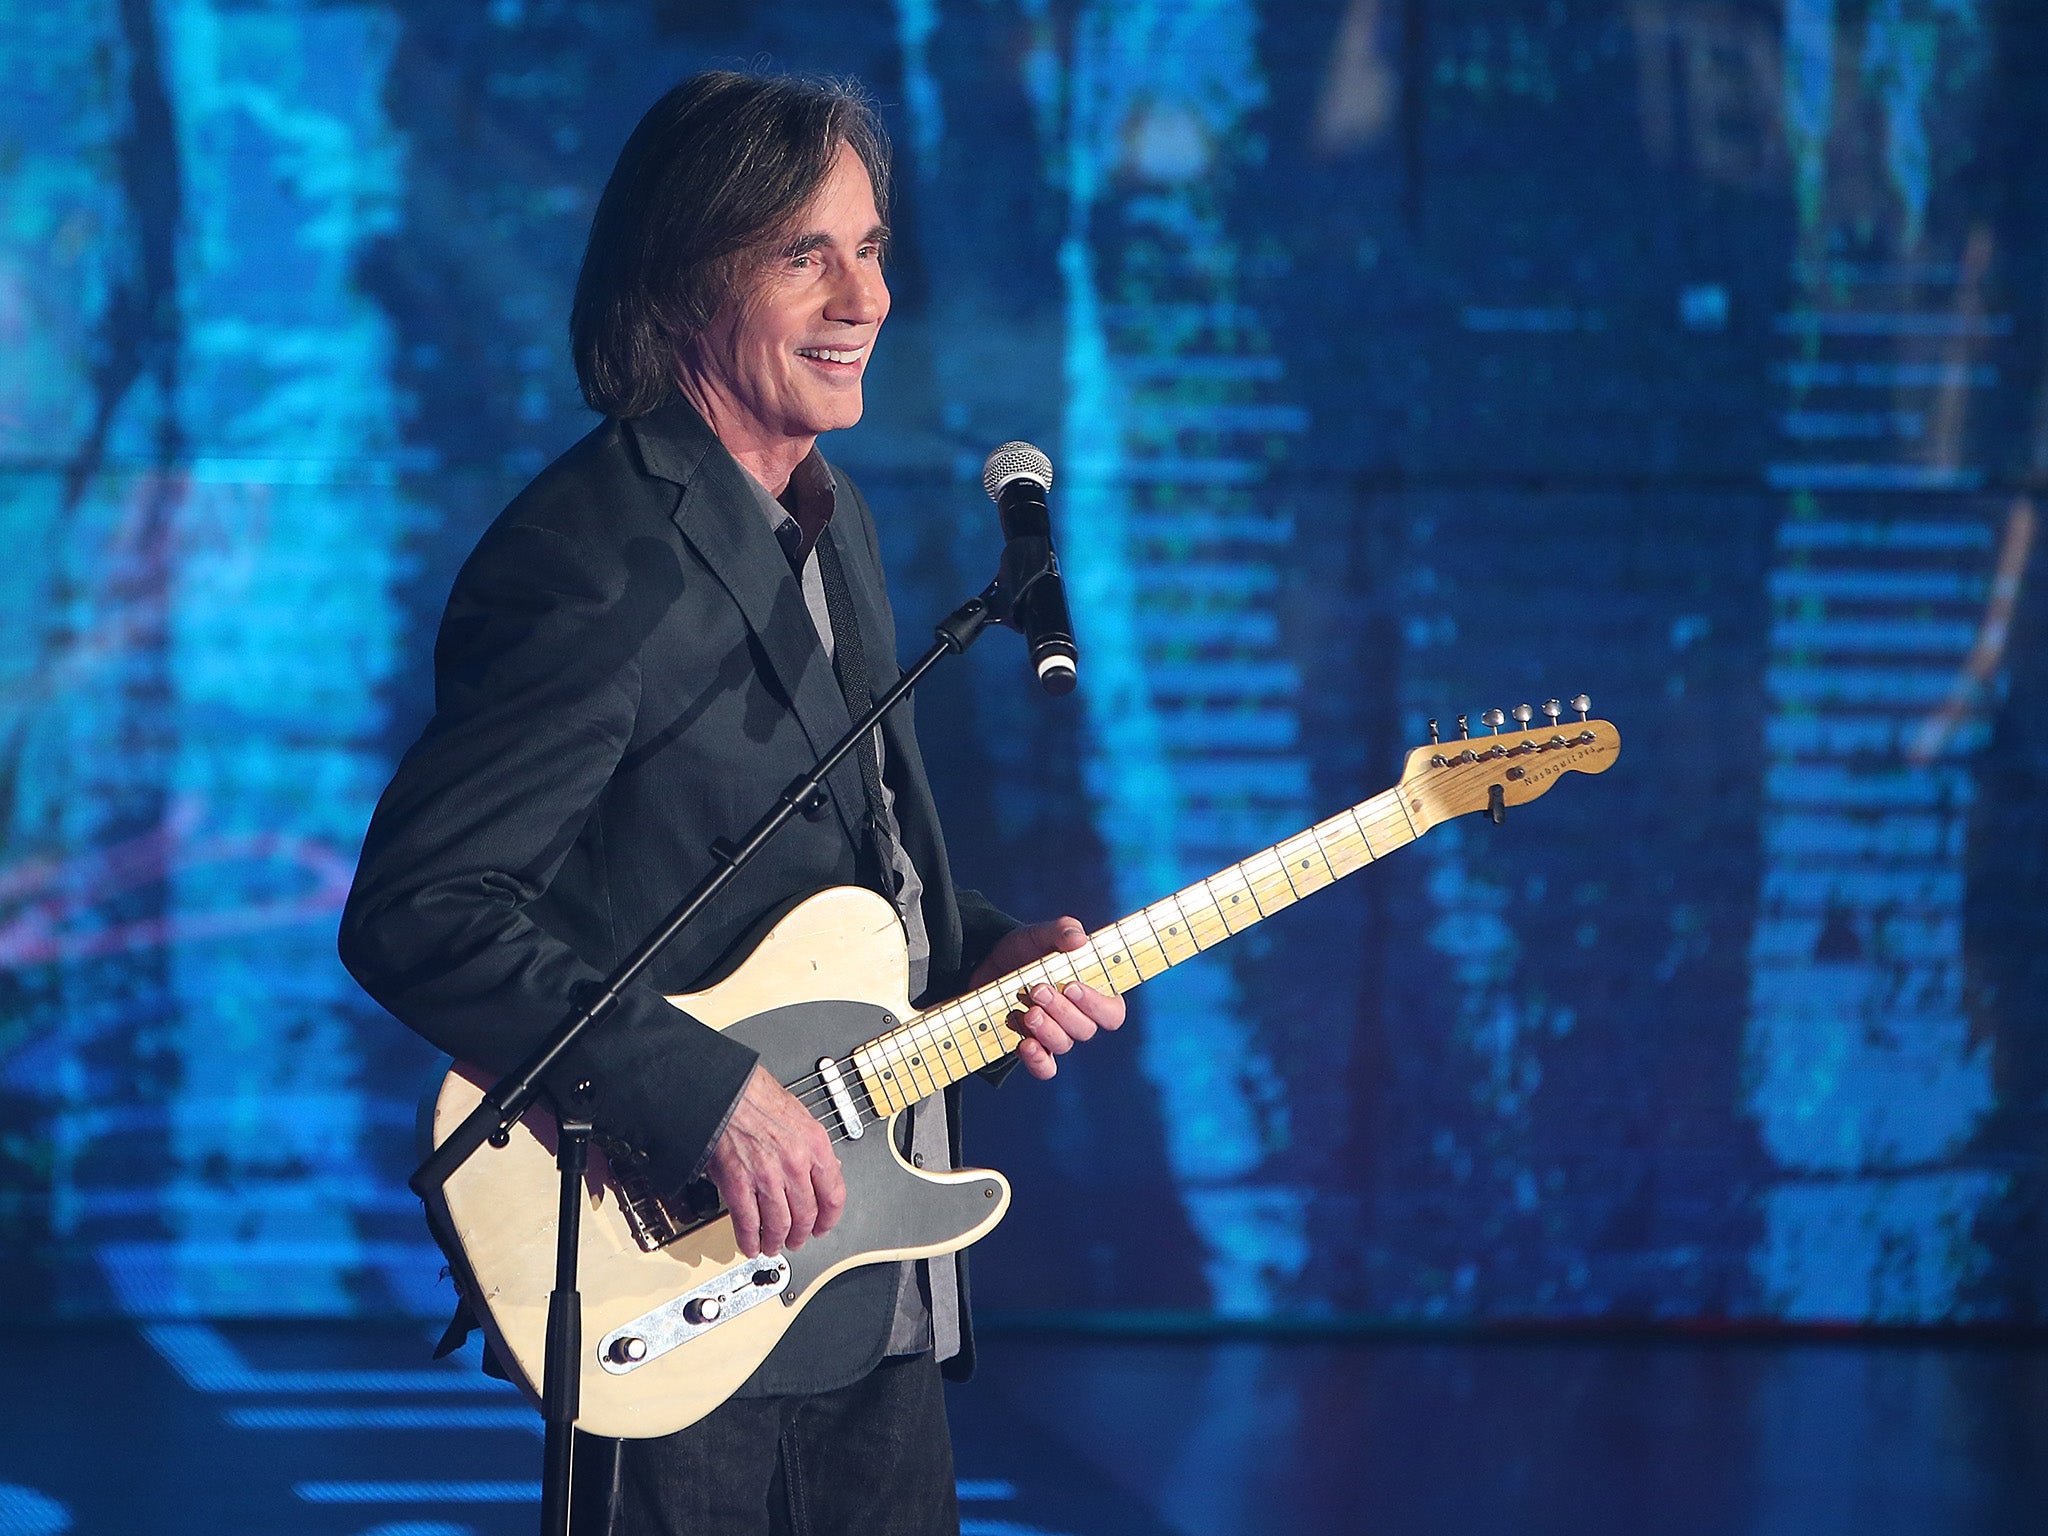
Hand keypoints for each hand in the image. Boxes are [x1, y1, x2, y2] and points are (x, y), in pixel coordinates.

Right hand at [703, 1065, 846, 1257]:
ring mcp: (767, 1177)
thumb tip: (823, 1171)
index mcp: (815, 1145)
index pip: (834, 1195)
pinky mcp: (738, 1185)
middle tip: (797, 1240)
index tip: (823, 1226)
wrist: (724, 1090)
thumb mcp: (800, 1117)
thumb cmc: (757, 1096)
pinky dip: (749, 1239)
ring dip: (777, 1241)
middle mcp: (795, 1164)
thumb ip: (813, 1148)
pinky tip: (750, 1244)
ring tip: (773, 1245)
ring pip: (779, 1225)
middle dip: (802, 1234)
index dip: (829, 1218)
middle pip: (806, 1215)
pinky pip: (748, 1223)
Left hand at [967, 917, 1125, 1079]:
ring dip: (1047, 1030)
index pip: (1112, 1012)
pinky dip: (1038, 1061)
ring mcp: (1054, 1034)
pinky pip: (1045, 1068)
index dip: (1097, 1005)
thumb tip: (1080, 940)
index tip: (1073, 986)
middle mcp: (1077, 1017)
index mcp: (1092, 991)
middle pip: (1085, 1029)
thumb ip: (1063, 931)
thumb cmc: (1026, 948)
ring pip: (1063, 1045)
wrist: (987, 963)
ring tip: (1028, 1012)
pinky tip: (1025, 1045)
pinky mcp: (1030, 1046)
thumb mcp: (1041, 933)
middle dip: (1062, 1011)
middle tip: (1038, 989)